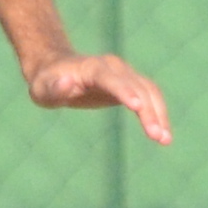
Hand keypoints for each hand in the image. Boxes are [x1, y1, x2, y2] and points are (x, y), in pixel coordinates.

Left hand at [26, 51, 172, 145]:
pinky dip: (159, 113)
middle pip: (136, 87)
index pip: (111, 79)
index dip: (124, 91)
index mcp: (93, 68)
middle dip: (149, 111)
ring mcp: (125, 74)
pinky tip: (163, 134)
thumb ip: (55, 89)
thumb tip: (67, 83)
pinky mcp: (131, 84)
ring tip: (165, 140)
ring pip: (149, 91)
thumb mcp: (42, 89)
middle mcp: (114, 67)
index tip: (137, 107)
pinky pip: (151, 96)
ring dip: (160, 114)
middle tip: (157, 137)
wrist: (57, 70)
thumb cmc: (47, 83)